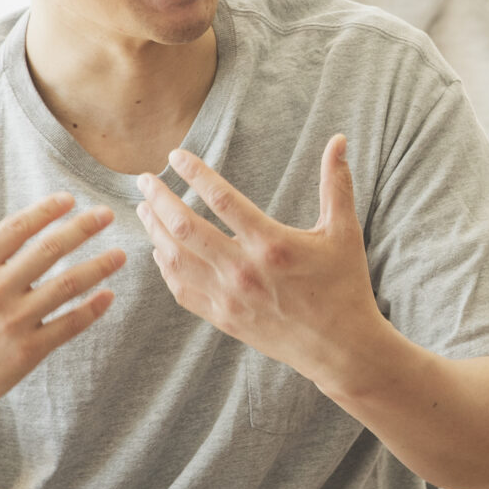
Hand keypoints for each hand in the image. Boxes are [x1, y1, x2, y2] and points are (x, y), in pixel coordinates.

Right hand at [0, 190, 124, 436]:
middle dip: (83, 228)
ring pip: (67, 285)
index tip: (70, 199)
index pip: (17, 228)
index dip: (47, 210)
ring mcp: (13, 322)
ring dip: (99, 266)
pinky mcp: (27, 352)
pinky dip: (92, 309)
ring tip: (121, 255)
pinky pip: (69, 325)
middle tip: (108, 215)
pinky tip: (108, 296)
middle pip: (49, 250)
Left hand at [136, 138, 394, 387]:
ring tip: (144, 208)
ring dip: (155, 230)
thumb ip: (337, 184)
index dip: (195, 173)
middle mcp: (244, 270)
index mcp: (272, 244)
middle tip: (144, 178)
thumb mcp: (344, 232)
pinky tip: (160, 249)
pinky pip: (181, 290)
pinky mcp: (223, 318)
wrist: (340, 348)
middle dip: (160, 199)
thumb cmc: (344, 286)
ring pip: (176, 259)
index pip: (222, 199)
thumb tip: (339, 139)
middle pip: (185, 227)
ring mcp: (229, 298)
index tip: (176, 156)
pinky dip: (165, 267)